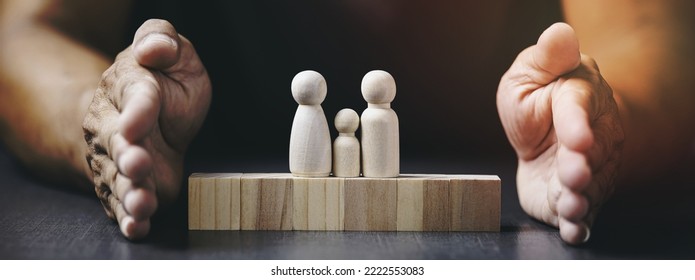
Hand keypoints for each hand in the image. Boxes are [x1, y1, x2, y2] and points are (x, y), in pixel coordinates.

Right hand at [82, 19, 211, 238]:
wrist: (148, 115)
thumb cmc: (164, 81)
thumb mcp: (173, 53)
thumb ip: (162, 40)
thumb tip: (153, 46)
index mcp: (130, 87)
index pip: (136, 96)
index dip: (137, 110)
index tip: (137, 124)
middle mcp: (115, 126)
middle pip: (118, 142)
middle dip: (127, 155)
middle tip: (139, 164)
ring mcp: (118, 160)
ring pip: (119, 178)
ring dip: (130, 192)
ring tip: (142, 203)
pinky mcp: (128, 185)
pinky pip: (123, 204)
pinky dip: (131, 218)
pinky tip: (138, 227)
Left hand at [497, 23, 623, 243]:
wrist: (546, 132)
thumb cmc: (539, 98)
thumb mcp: (530, 73)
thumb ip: (546, 58)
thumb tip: (559, 32)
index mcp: (577, 99)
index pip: (577, 109)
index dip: (576, 123)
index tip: (577, 137)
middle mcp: (590, 137)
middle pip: (589, 153)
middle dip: (581, 165)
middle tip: (575, 173)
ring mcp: (585, 170)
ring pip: (589, 187)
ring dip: (580, 198)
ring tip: (572, 204)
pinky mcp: (572, 197)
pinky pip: (581, 214)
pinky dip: (577, 225)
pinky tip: (573, 231)